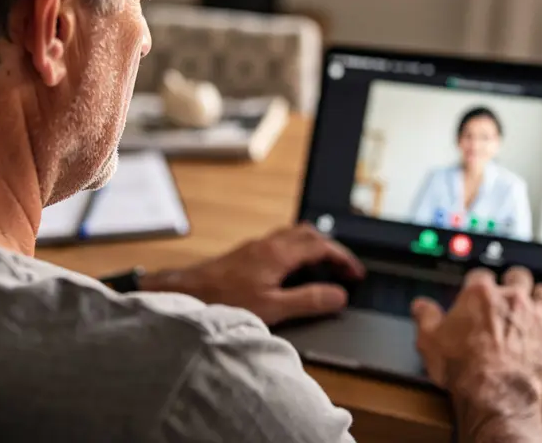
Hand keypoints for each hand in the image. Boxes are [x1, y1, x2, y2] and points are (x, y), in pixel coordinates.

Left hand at [140, 224, 364, 324]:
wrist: (185, 294)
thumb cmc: (223, 301)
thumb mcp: (273, 307)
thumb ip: (309, 300)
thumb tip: (338, 295)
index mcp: (278, 253)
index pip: (321, 245)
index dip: (343, 257)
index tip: (356, 273)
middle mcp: (267, 244)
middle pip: (308, 234)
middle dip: (330, 248)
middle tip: (343, 269)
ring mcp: (254, 248)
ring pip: (292, 237)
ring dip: (312, 248)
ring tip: (322, 270)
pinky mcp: (244, 256)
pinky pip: (278, 244)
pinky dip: (295, 253)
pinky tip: (291, 273)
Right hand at [411, 267, 541, 442]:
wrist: (495, 393)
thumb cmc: (465, 368)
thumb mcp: (429, 341)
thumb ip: (426, 318)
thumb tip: (421, 306)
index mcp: (479, 294)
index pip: (480, 275)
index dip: (477, 282)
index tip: (475, 291)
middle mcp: (511, 298)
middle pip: (518, 275)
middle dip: (513, 280)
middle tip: (508, 290)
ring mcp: (535, 315)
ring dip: (538, 296)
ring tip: (533, 302)